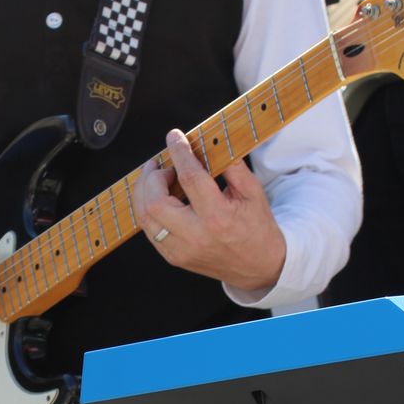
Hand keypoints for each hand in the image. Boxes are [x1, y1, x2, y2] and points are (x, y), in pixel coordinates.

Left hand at [133, 128, 286, 293]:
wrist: (259, 266)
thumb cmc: (257, 226)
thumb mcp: (253, 192)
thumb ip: (231, 165)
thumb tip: (208, 142)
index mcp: (218, 217)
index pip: (190, 178)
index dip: (179, 152)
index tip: (174, 136)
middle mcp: (196, 236)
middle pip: (155, 202)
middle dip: (152, 178)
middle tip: (161, 166)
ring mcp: (181, 250)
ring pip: (145, 218)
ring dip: (144, 192)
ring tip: (155, 178)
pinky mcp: (174, 258)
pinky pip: (149, 230)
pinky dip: (148, 209)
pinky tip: (157, 197)